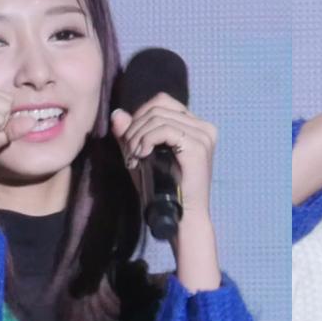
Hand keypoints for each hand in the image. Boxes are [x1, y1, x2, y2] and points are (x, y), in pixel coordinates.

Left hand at [110, 94, 220, 291]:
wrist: (182, 218)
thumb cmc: (163, 192)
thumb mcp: (142, 159)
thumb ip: (131, 137)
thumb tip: (117, 114)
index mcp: (195, 126)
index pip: (162, 102)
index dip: (140, 115)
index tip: (132, 141)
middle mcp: (204, 127)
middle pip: (159, 106)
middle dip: (136, 127)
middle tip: (130, 151)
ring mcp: (203, 136)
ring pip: (159, 117)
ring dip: (138, 135)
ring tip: (134, 156)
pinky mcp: (198, 146)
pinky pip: (164, 129)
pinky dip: (147, 139)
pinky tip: (142, 155)